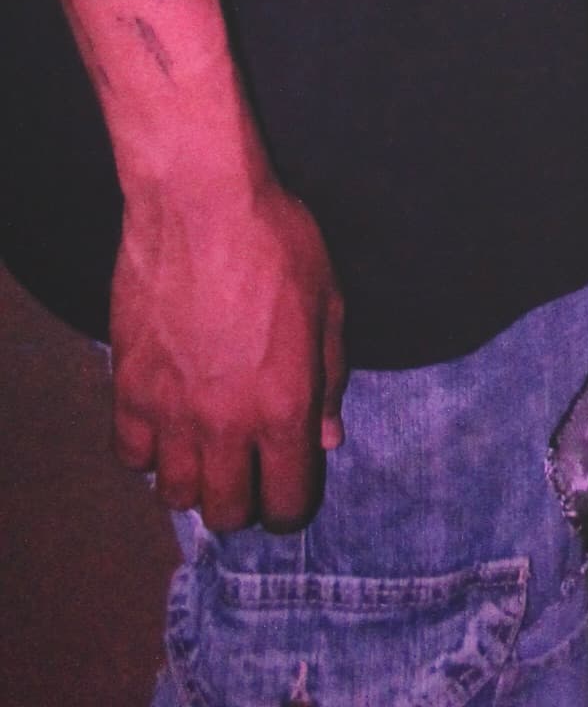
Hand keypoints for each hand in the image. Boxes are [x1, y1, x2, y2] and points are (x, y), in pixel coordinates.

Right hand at [111, 157, 344, 530]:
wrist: (202, 202)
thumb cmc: (277, 241)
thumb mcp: (328, 303)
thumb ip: (330, 380)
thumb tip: (326, 439)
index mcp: (284, 407)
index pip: (285, 503)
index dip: (290, 505)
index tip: (288, 488)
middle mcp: (226, 424)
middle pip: (226, 513)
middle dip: (242, 502)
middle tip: (246, 470)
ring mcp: (171, 412)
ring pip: (175, 496)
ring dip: (194, 481)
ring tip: (205, 448)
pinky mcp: (128, 390)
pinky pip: (131, 457)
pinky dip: (149, 451)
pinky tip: (166, 422)